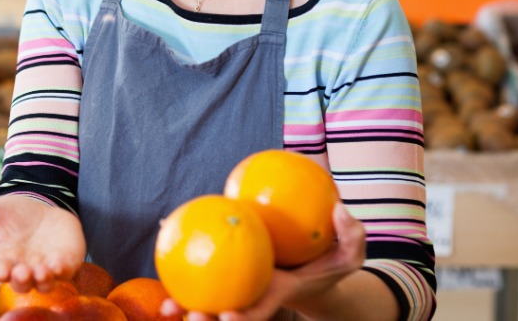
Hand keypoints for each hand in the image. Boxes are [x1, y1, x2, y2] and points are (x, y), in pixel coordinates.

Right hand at [0, 194, 85, 293]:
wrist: (39, 210)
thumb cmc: (10, 216)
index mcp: (3, 261)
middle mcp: (23, 270)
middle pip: (22, 284)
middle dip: (22, 280)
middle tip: (22, 273)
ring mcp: (45, 268)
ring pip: (44, 283)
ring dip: (43, 280)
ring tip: (41, 272)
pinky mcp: (65, 262)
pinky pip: (65, 271)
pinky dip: (62, 270)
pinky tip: (59, 264)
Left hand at [161, 202, 367, 320]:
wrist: (312, 268)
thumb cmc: (330, 263)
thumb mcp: (351, 252)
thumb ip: (351, 234)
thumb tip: (338, 208)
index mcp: (277, 295)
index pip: (259, 312)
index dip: (243, 318)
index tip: (228, 318)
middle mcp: (254, 298)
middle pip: (227, 316)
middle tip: (190, 317)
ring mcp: (239, 290)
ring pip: (208, 302)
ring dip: (186, 307)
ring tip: (166, 306)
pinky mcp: (227, 275)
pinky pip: (203, 271)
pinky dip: (185, 261)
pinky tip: (167, 238)